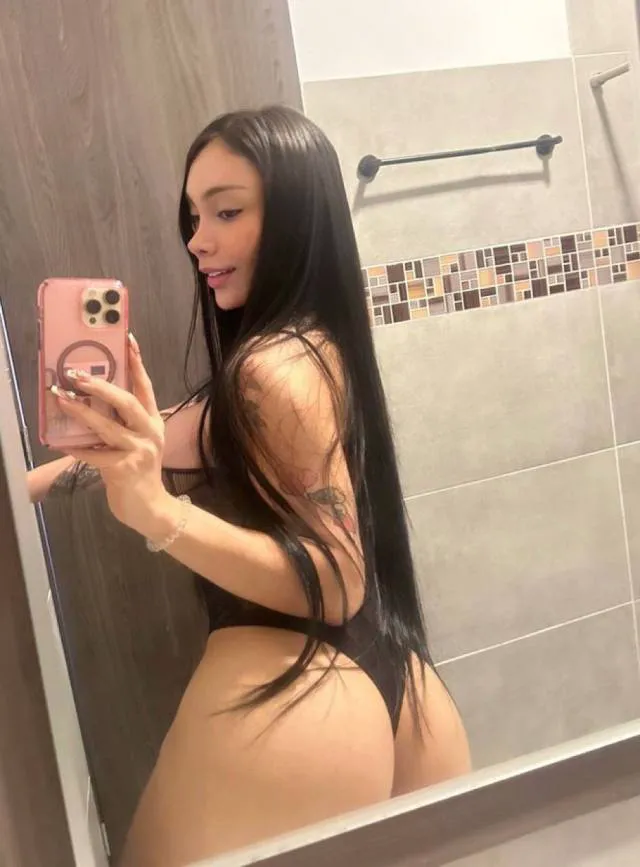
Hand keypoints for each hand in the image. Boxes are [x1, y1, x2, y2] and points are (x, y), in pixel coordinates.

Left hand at [51, 333, 171, 535]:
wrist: (149, 508)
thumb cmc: (138, 472)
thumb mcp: (137, 442)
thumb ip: (122, 423)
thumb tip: (90, 400)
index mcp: (153, 422)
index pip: (146, 387)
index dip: (137, 363)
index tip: (127, 340)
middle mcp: (150, 433)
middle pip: (127, 402)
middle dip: (101, 386)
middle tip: (76, 375)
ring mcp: (138, 451)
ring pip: (107, 426)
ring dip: (81, 412)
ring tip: (61, 399)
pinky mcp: (124, 469)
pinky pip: (94, 454)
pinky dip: (76, 448)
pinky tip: (60, 442)